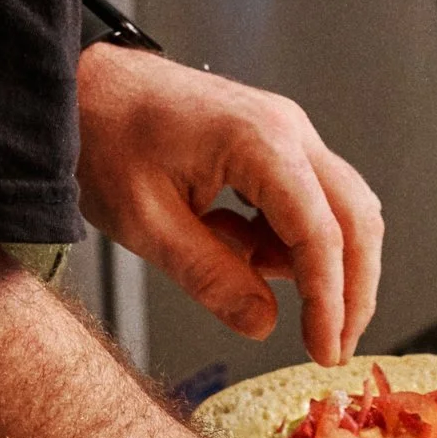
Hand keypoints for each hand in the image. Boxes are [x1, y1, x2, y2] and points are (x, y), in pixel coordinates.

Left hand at [77, 48, 382, 363]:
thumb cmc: (104, 137)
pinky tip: (243, 251)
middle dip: (353, 288)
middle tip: (333, 348)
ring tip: (262, 289)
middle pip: (355, 217)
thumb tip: (263, 321)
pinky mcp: (274, 140)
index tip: (325, 352)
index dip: (330, 300)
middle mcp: (287, 129)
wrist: (81, 86)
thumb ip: (209, 275)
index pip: (321, 233)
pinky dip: (294, 239)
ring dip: (326, 263)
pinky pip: (309, 198)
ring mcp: (285, 130)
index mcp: (259, 142)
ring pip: (340, 207)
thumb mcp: (146, 222)